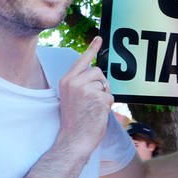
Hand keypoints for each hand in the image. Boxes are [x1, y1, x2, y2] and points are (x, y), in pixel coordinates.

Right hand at [56, 36, 112, 155]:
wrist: (74, 139)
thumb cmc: (74, 120)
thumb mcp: (71, 97)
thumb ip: (81, 83)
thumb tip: (98, 74)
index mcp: (66, 81)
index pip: (82, 61)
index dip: (92, 49)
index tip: (100, 38)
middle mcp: (74, 82)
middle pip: (98, 72)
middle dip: (100, 84)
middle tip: (91, 101)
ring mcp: (86, 89)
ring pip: (105, 84)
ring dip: (103, 95)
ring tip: (92, 108)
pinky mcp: (98, 98)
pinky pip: (110, 96)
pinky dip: (107, 105)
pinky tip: (96, 113)